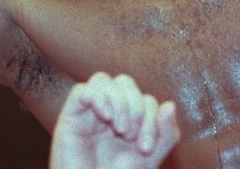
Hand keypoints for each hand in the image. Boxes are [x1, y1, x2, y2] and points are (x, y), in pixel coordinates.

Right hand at [50, 73, 179, 168]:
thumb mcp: (149, 158)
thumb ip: (165, 134)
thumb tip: (169, 105)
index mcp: (127, 118)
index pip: (144, 98)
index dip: (151, 118)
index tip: (146, 148)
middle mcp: (107, 111)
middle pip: (124, 82)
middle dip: (135, 107)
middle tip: (130, 136)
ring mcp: (87, 112)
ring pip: (103, 80)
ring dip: (118, 102)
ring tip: (120, 130)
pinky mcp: (70, 117)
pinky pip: (81, 91)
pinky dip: (97, 98)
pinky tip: (105, 117)